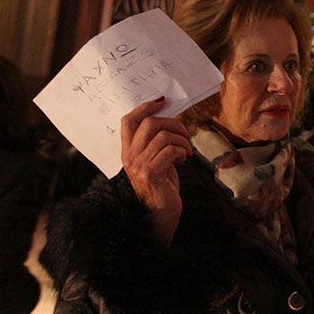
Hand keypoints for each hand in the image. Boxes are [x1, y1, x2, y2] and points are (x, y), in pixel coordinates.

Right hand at [121, 97, 192, 247]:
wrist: (161, 212)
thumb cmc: (162, 184)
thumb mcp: (156, 159)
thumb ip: (156, 141)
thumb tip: (170, 117)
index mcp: (127, 150)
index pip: (129, 120)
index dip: (145, 107)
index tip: (163, 101)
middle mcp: (129, 156)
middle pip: (150, 123)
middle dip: (174, 124)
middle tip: (185, 134)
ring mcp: (138, 165)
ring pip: (163, 135)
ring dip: (182, 140)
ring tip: (186, 151)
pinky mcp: (150, 173)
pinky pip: (170, 150)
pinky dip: (182, 151)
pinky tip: (184, 159)